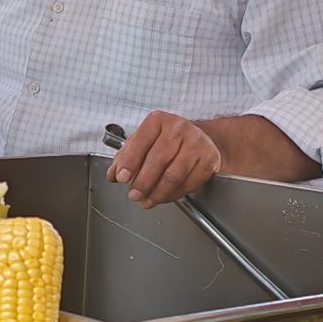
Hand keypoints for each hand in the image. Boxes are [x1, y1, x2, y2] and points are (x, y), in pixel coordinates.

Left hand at [105, 111, 221, 207]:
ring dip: (158, 192)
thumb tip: (113, 175)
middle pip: (158, 159)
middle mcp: (179, 128)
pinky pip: (189, 182)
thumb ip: (125, 157)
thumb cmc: (167, 140)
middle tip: (134, 195)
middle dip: (143, 182)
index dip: (130, 161)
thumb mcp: (143, 141)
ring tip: (147, 200)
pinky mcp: (209, 159)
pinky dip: (174, 194)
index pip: (141, 140)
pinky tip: (164, 197)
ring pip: (174, 174)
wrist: (199, 137)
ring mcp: (197, 143)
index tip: (122, 177)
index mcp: (158, 121)